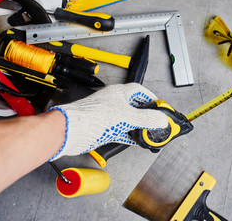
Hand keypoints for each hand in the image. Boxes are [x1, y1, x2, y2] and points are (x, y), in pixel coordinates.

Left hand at [49, 83, 167, 160]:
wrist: (70, 131)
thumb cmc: (90, 116)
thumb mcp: (125, 117)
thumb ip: (145, 119)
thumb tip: (161, 119)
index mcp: (118, 93)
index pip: (140, 91)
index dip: (151, 98)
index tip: (161, 107)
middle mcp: (114, 103)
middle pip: (135, 107)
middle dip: (147, 115)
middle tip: (157, 121)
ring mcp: (108, 116)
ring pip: (129, 120)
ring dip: (139, 126)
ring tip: (150, 132)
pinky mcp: (104, 128)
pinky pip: (122, 131)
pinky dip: (130, 135)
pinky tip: (137, 140)